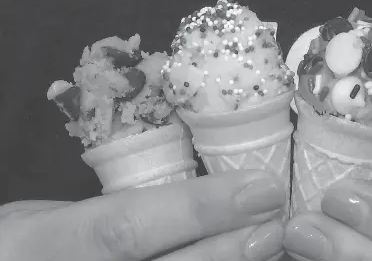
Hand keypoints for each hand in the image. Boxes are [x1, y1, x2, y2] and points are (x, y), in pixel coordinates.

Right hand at [0, 170, 285, 260]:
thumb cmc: (27, 251)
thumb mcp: (48, 222)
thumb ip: (112, 216)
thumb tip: (200, 203)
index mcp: (44, 245)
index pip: (128, 224)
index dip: (198, 209)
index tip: (260, 187)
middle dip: (226, 252)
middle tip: (276, 226)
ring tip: (270, 252)